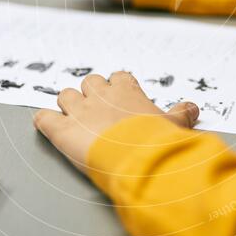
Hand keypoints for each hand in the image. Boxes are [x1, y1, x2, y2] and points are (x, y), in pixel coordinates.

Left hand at [33, 71, 199, 173]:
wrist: (138, 159)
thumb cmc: (157, 140)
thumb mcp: (176, 125)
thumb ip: (181, 114)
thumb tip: (192, 107)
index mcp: (127, 90)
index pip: (119, 77)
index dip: (118, 87)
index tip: (121, 98)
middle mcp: (101, 95)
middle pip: (90, 82)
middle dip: (91, 95)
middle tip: (98, 112)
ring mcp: (79, 111)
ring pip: (66, 95)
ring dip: (69, 106)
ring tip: (75, 120)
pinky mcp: (61, 130)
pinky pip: (43, 117)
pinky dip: (44, 121)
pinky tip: (49, 126)